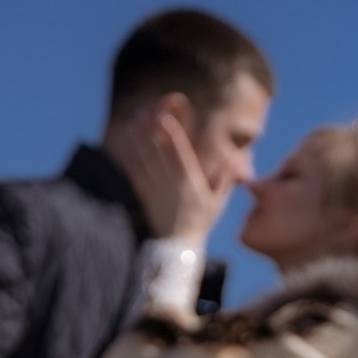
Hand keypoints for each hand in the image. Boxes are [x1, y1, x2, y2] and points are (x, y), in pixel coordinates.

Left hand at [124, 111, 229, 242]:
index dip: (172, 134)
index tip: (166, 117)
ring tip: (133, 122)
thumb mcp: (216, 202)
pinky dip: (129, 159)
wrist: (177, 246)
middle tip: (144, 111)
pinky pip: (134, 174)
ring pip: (144, 159)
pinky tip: (124, 146)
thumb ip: (224, 180)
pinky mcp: (143, 196)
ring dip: (137, 140)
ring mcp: (155, 188)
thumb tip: (232, 161)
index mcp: (188, 180)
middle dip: (150, 130)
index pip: (179, 152)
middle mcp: (170, 182)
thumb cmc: (199, 222)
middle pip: (158, 151)